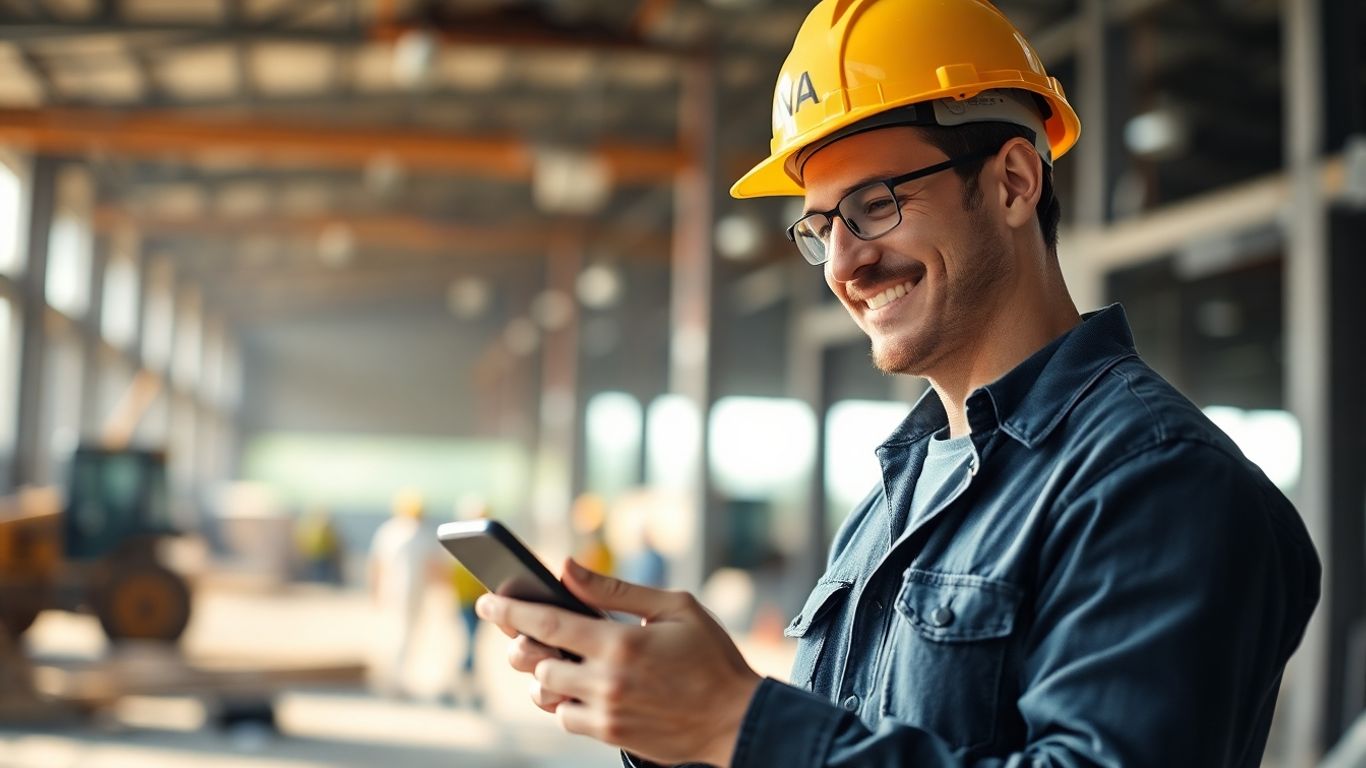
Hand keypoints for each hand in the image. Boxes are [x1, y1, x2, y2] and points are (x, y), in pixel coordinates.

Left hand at [477, 559, 761, 766]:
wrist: (736, 720)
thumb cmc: (711, 657)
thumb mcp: (674, 608)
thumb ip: (615, 589)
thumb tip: (567, 568)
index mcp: (620, 642)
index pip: (547, 621)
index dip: (510, 610)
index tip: (486, 600)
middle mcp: (607, 680)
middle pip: (536, 660)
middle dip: (523, 643)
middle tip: (525, 632)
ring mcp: (606, 712)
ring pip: (545, 693)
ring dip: (543, 674)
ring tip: (558, 660)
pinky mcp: (611, 735)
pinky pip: (566, 719)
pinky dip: (564, 701)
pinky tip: (581, 686)